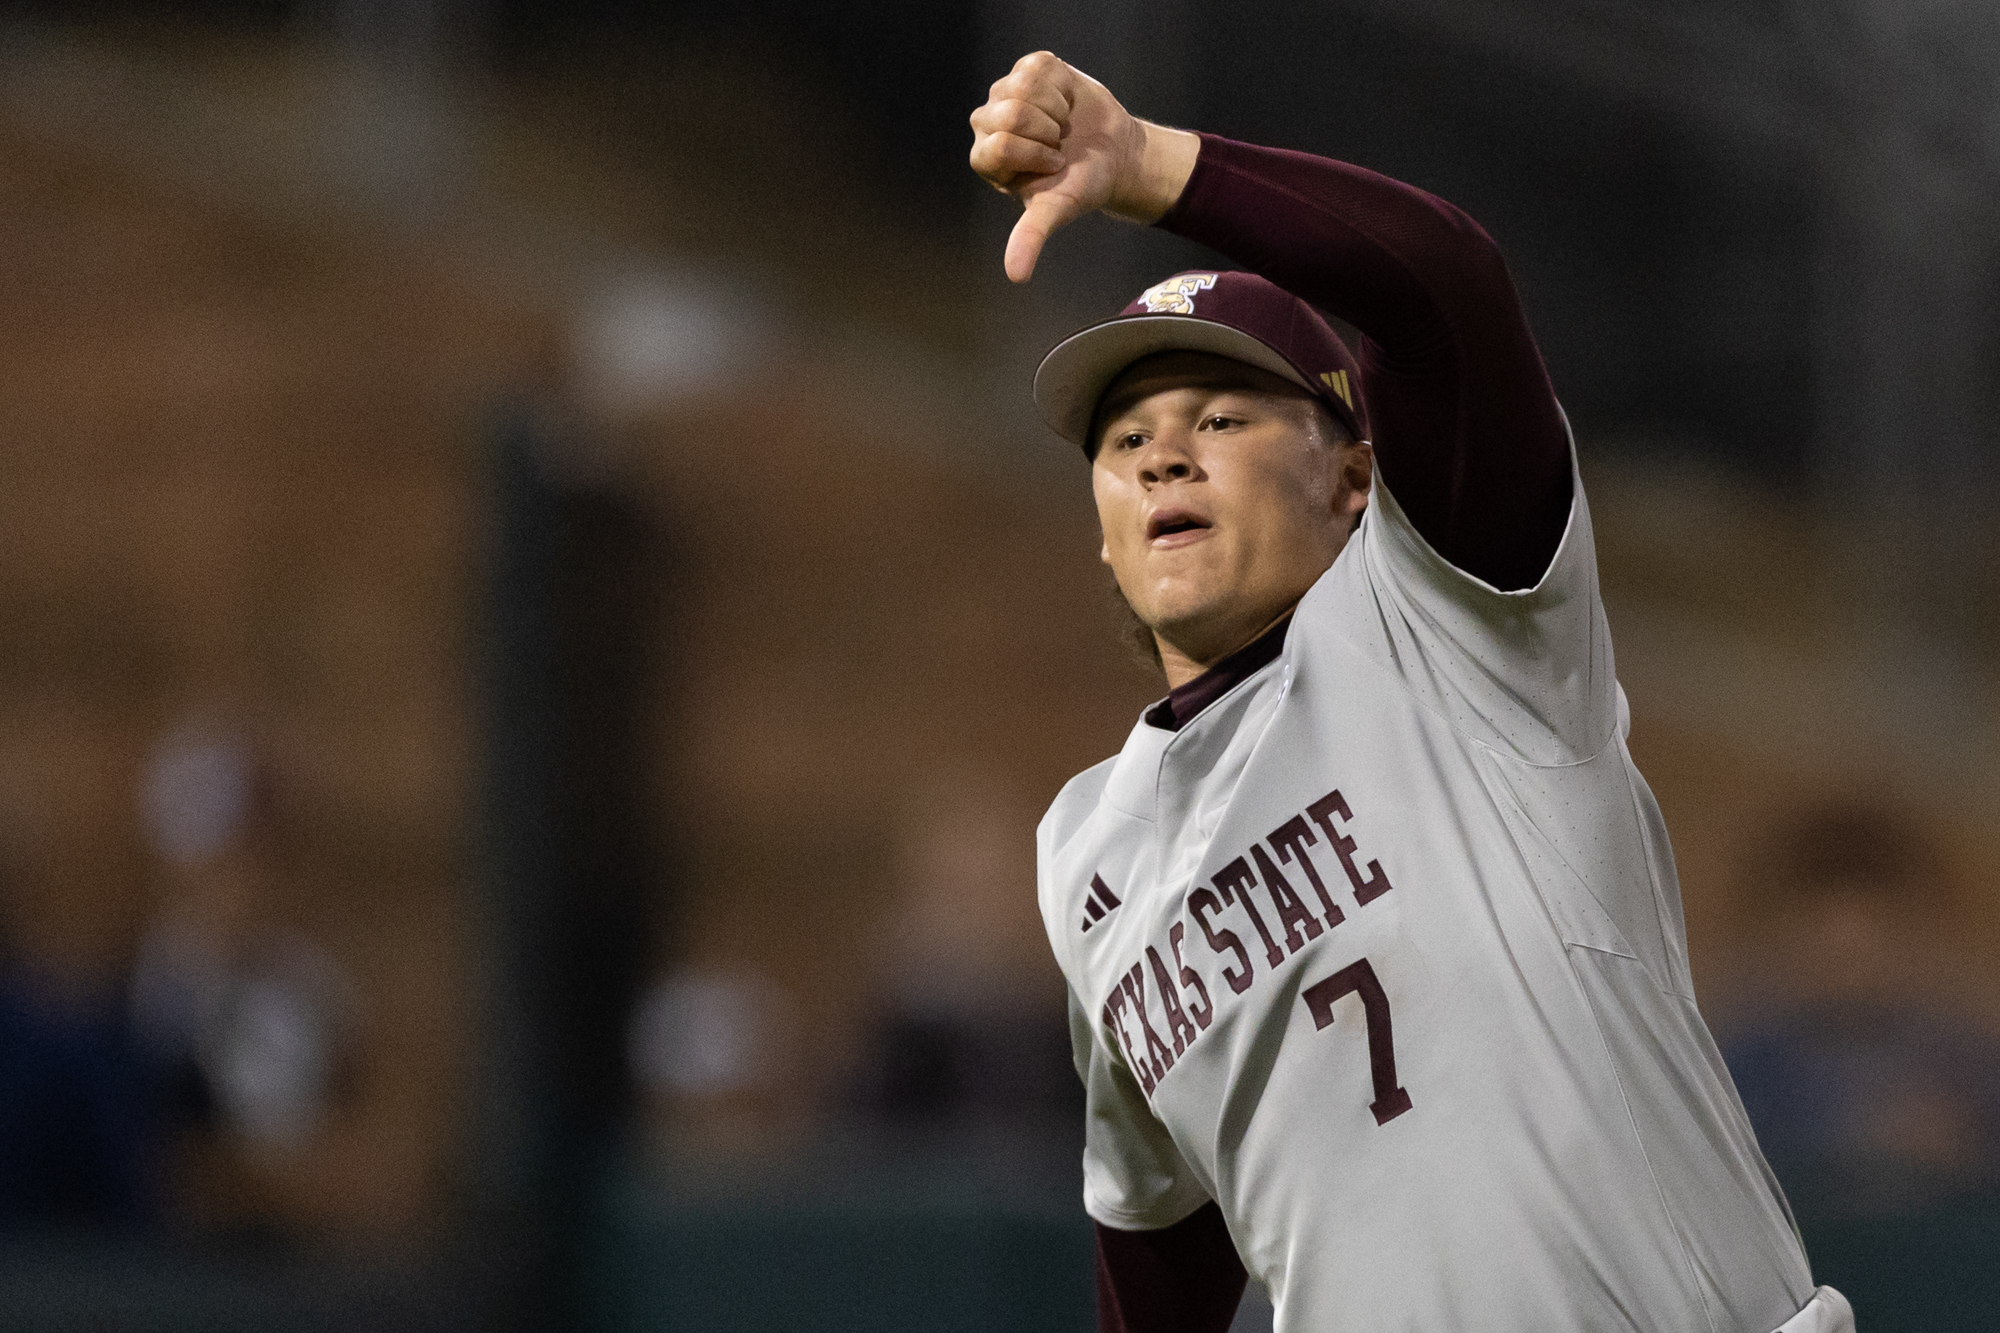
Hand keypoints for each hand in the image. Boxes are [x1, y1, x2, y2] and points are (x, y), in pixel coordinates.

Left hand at [969, 52, 1198, 282]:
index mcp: (985, 157)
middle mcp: (987, 122)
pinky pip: (1041, 67)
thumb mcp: (1055, 211)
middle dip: (1047, 132)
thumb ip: (1030, 237)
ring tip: (1061, 126)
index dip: (1037, 154)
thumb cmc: (1079, 185)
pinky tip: (1065, 104)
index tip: (1053, 166)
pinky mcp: (1029, 68)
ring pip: (1024, 87)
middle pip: (1012, 113)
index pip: (1001, 144)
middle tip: (1057, 146)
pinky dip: (1062, 88)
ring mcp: (1006, 91)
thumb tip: (1016, 276)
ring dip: (1055, 111)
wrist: (1113, 155)